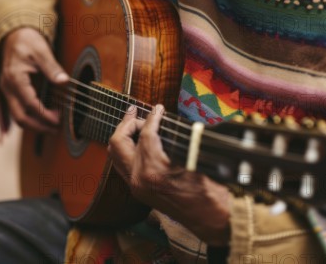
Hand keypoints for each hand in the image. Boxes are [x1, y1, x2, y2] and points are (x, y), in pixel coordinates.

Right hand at [0, 27, 68, 131]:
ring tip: (54, 126)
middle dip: (39, 127)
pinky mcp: (11, 93)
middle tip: (58, 129)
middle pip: (20, 117)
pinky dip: (31, 118)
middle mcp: (8, 88)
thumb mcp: (42, 50)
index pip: (31, 104)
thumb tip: (64, 81)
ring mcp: (7, 92)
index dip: (46, 115)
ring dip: (35, 125)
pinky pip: (18, 111)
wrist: (14, 35)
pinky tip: (45, 120)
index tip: (60, 120)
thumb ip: (52, 67)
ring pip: (18, 117)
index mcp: (15, 78)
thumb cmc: (28, 41)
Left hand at [108, 105, 230, 245]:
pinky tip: (139, 141)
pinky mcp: (138, 191)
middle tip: (137, 112)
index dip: (153, 117)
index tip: (158, 108)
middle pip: (118, 142)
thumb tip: (164, 120)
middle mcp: (139, 179)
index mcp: (154, 171)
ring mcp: (136, 186)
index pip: (146, 135)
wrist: (209, 216)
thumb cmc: (208, 189)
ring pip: (116, 154)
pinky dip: (128, 150)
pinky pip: (124, 165)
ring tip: (136, 124)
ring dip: (124, 136)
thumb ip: (175, 139)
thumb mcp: (193, 158)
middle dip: (127, 124)